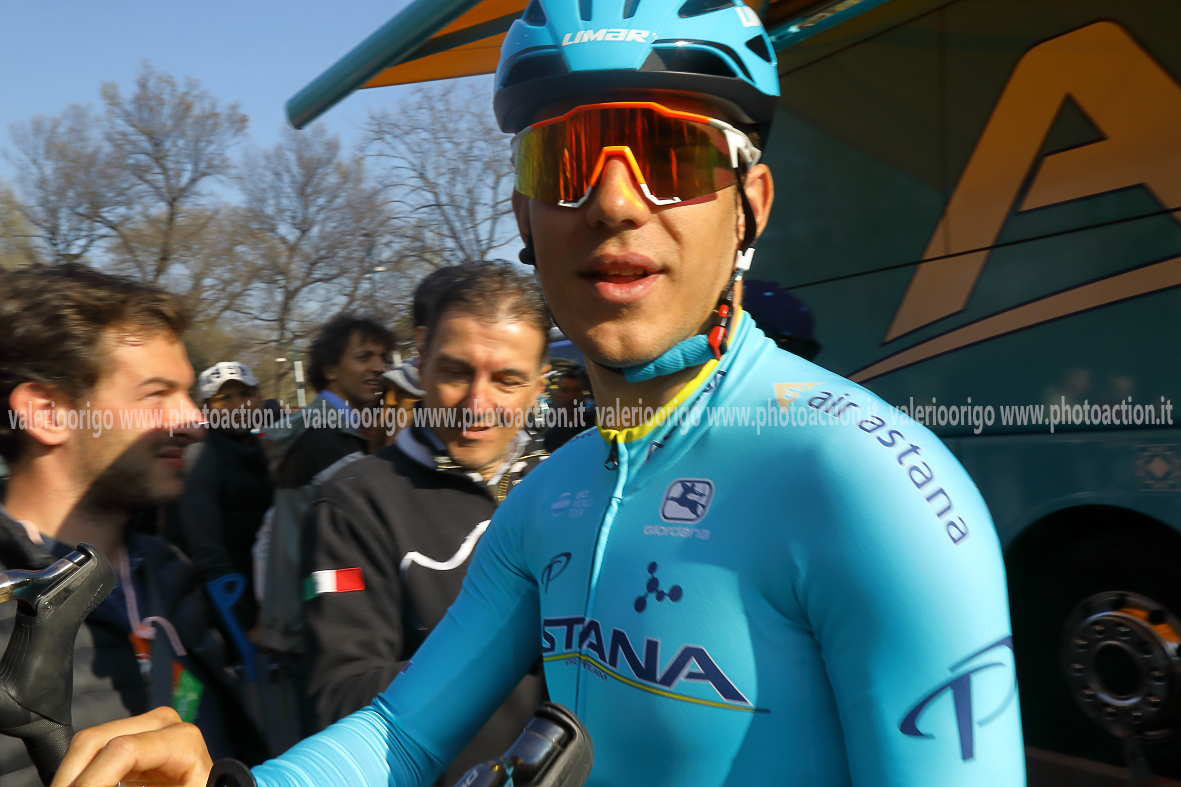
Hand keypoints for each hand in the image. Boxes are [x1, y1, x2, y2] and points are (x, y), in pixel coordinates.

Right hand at [50, 706, 213, 786]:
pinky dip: (79, 776)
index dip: (90, 781)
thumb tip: (96, 784)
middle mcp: (164, 723)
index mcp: (182, 739)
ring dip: (70, 777)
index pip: (123, 749)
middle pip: (95, 741)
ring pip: (87, 745)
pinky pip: (92, 752)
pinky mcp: (132, 738)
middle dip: (71, 779)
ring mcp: (147, 727)